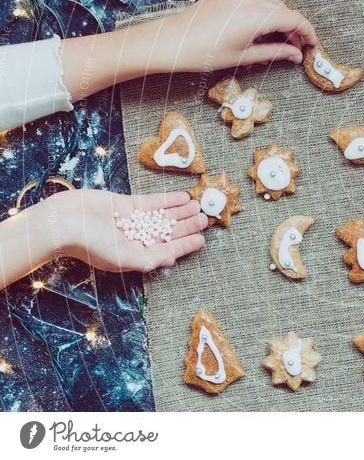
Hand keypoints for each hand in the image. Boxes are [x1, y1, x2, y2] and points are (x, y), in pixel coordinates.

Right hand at [47, 189, 206, 272]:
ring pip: (161, 216)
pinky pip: (150, 203)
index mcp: (134, 255)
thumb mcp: (123, 258)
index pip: (166, 250)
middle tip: (205, 219)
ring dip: (180, 212)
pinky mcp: (124, 205)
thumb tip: (170, 261)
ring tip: (198, 207)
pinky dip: (167, 200)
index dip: (184, 246)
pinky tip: (182, 198)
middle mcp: (134, 239)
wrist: (62, 222)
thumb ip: (148, 260)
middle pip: (167, 232)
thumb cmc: (89, 245)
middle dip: (186, 226)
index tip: (202, 240)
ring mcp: (130, 221)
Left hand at [148, 0, 316, 72]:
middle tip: (293, 47)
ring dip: (280, 14)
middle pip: (284, 9)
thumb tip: (296, 55)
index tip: (312, 44)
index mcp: (256, 17)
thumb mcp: (244, 57)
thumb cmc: (203, 53)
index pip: (294, 19)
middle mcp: (249, 0)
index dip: (307, 32)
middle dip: (293, 28)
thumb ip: (274, 53)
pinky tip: (262, 10)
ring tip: (278, 33)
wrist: (171, 42)